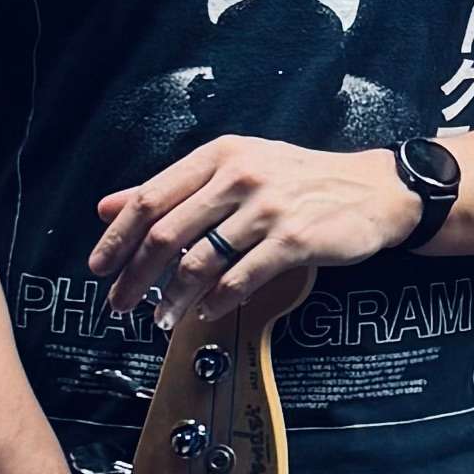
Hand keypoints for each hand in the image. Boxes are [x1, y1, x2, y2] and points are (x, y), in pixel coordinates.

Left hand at [89, 138, 417, 320]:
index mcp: (221, 155)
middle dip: (134, 276)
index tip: (99, 267)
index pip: (151, 197)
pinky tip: (205, 313)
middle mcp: (241, 176)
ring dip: (172, 298)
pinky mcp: (294, 240)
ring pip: (200, 262)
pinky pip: (240, 280)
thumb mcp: (237, 168)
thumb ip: (174, 189)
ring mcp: (268, 209)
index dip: (117, 237)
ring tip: (160, 318)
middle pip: (167, 234)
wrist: (374, 190)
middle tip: (119, 304)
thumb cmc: (300, 180)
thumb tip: (106, 207)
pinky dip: (216, 303)